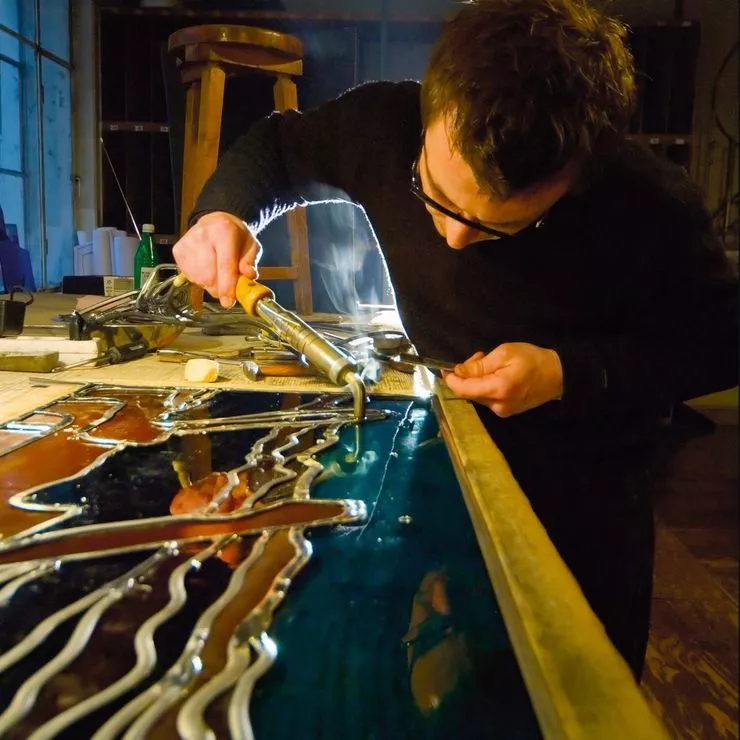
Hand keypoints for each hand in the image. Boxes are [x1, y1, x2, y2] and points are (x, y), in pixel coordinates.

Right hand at [172, 211, 261, 307]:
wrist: (215, 222)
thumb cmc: (235, 236)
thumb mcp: (251, 245)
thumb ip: (250, 261)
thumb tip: (249, 276)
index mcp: (224, 231)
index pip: (225, 264)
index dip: (227, 286)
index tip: (228, 302)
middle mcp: (203, 235)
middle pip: (210, 276)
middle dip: (221, 287)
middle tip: (228, 282)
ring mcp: (188, 243)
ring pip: (200, 279)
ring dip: (211, 283)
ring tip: (217, 269)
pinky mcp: (178, 251)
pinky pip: (190, 276)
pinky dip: (200, 278)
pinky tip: (206, 267)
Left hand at [443, 343, 562, 416]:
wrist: (559, 375)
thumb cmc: (533, 359)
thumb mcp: (505, 354)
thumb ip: (479, 365)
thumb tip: (458, 371)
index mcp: (497, 390)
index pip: (464, 390)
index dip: (451, 380)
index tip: (445, 368)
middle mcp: (497, 406)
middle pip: (469, 393)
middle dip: (466, 375)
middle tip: (479, 356)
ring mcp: (502, 411)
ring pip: (477, 395)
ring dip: (476, 379)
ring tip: (488, 362)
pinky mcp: (506, 411)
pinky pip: (487, 398)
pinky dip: (485, 385)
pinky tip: (494, 374)